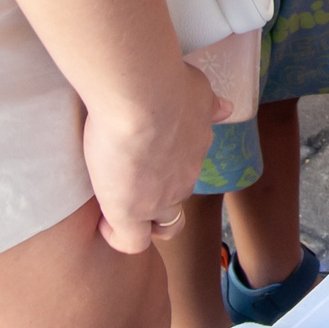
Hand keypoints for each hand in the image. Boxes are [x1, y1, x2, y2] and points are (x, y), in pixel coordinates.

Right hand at [78, 59, 229, 254]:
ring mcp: (160, 200)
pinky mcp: (131, 213)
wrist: (143, 99)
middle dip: (158, 196)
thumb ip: (207, 106)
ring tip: (117, 202)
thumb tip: (224, 109)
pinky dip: (118, 236)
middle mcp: (184, 179)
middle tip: (132, 182)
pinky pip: (131, 242)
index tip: (150, 161)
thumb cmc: (167, 85)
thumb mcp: (197, 92)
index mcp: (195, 149)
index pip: (185, 170)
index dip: (169, 171)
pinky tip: (104, 221)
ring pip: (163, 226)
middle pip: (178, 200)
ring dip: (143, 218)